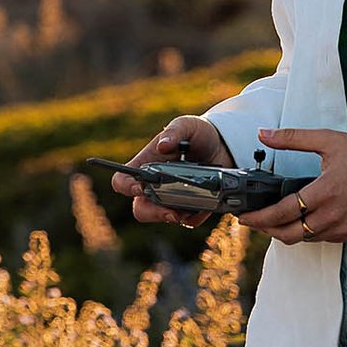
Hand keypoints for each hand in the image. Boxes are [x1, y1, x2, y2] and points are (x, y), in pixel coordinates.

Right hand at [108, 116, 236, 228]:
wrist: (224, 145)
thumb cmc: (197, 133)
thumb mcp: (187, 125)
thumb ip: (174, 132)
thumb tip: (163, 146)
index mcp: (145, 165)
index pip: (122, 181)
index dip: (127, 187)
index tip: (142, 187)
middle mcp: (154, 186)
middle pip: (140, 208)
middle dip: (154, 213)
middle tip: (172, 211)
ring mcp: (171, 199)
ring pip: (164, 217)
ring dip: (176, 216)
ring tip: (192, 207)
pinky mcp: (190, 208)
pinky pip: (189, 221)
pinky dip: (196, 216)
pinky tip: (206, 204)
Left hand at [237, 126, 346, 243]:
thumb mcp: (326, 140)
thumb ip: (292, 138)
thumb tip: (262, 134)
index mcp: (325, 192)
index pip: (283, 212)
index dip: (260, 217)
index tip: (244, 216)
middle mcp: (332, 215)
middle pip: (289, 234)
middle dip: (266, 230)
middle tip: (252, 221)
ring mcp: (341, 227)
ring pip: (303, 239)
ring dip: (284, 232)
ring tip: (270, 220)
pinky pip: (319, 239)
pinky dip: (304, 233)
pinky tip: (297, 221)